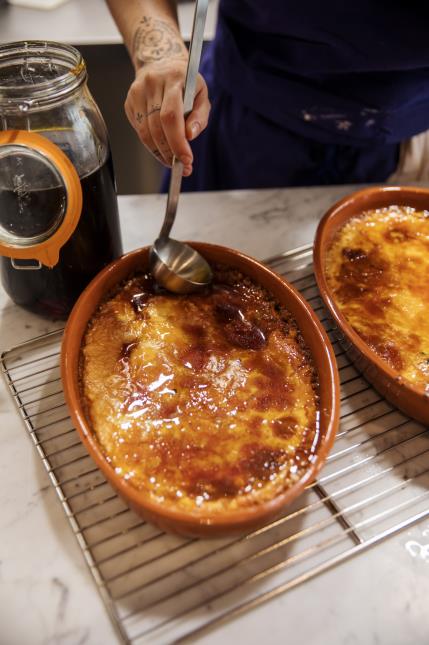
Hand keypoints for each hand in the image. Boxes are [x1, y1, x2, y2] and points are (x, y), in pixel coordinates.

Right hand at [125, 59, 210, 175]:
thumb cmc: (185, 83)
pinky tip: (162, 148)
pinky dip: (151, 144)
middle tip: (181, 165)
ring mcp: (137, 92)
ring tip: (172, 161)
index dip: (177, 142)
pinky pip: (139, 130)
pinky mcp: (129, 102)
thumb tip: (190, 136)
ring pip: (145, 132)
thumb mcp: (201, 94)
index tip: (186, 159)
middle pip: (157, 127)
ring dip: (159, 152)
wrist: (160, 63)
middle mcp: (152, 83)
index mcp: (173, 79)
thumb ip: (200, 116)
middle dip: (170, 151)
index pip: (171, 116)